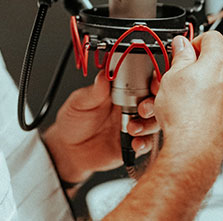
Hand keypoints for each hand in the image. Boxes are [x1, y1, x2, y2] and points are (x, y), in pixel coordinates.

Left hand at [42, 72, 159, 184]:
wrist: (68, 149)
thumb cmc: (72, 121)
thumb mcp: (79, 102)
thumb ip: (94, 91)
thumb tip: (104, 74)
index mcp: (119, 91)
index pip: (142, 81)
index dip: (152, 80)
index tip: (153, 83)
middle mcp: (130, 107)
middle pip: (154, 101)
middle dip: (153, 103)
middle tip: (142, 109)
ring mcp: (134, 125)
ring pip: (154, 122)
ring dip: (148, 124)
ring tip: (132, 128)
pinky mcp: (133, 144)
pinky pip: (147, 143)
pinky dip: (144, 143)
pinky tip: (135, 143)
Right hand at [154, 32, 222, 163]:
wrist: (193, 148)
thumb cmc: (183, 116)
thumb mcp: (171, 78)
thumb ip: (180, 57)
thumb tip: (182, 45)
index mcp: (218, 63)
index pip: (213, 37)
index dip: (197, 40)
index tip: (187, 50)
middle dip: (212, 55)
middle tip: (193, 64)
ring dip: (218, 75)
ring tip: (197, 86)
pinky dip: (222, 95)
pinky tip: (204, 104)